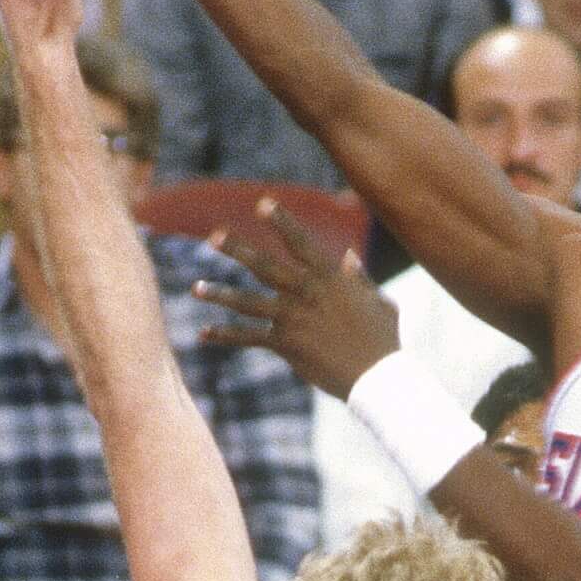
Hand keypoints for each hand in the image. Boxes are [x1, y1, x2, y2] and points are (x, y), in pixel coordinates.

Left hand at [193, 201, 402, 399]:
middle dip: (238, 250)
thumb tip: (347, 255)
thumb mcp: (379, 302)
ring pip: (249, 303)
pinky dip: (226, 336)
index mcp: (330, 278)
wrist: (377, 377)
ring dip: (221, 295)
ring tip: (196, 288)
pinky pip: (249, 338)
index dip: (282, 222)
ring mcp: (293, 319)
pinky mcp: (286, 344)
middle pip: (265, 267)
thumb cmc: (384, 339)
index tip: (262, 203)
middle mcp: (307, 293)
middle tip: (213, 237)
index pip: (302, 243)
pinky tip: (203, 333)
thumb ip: (359, 279)